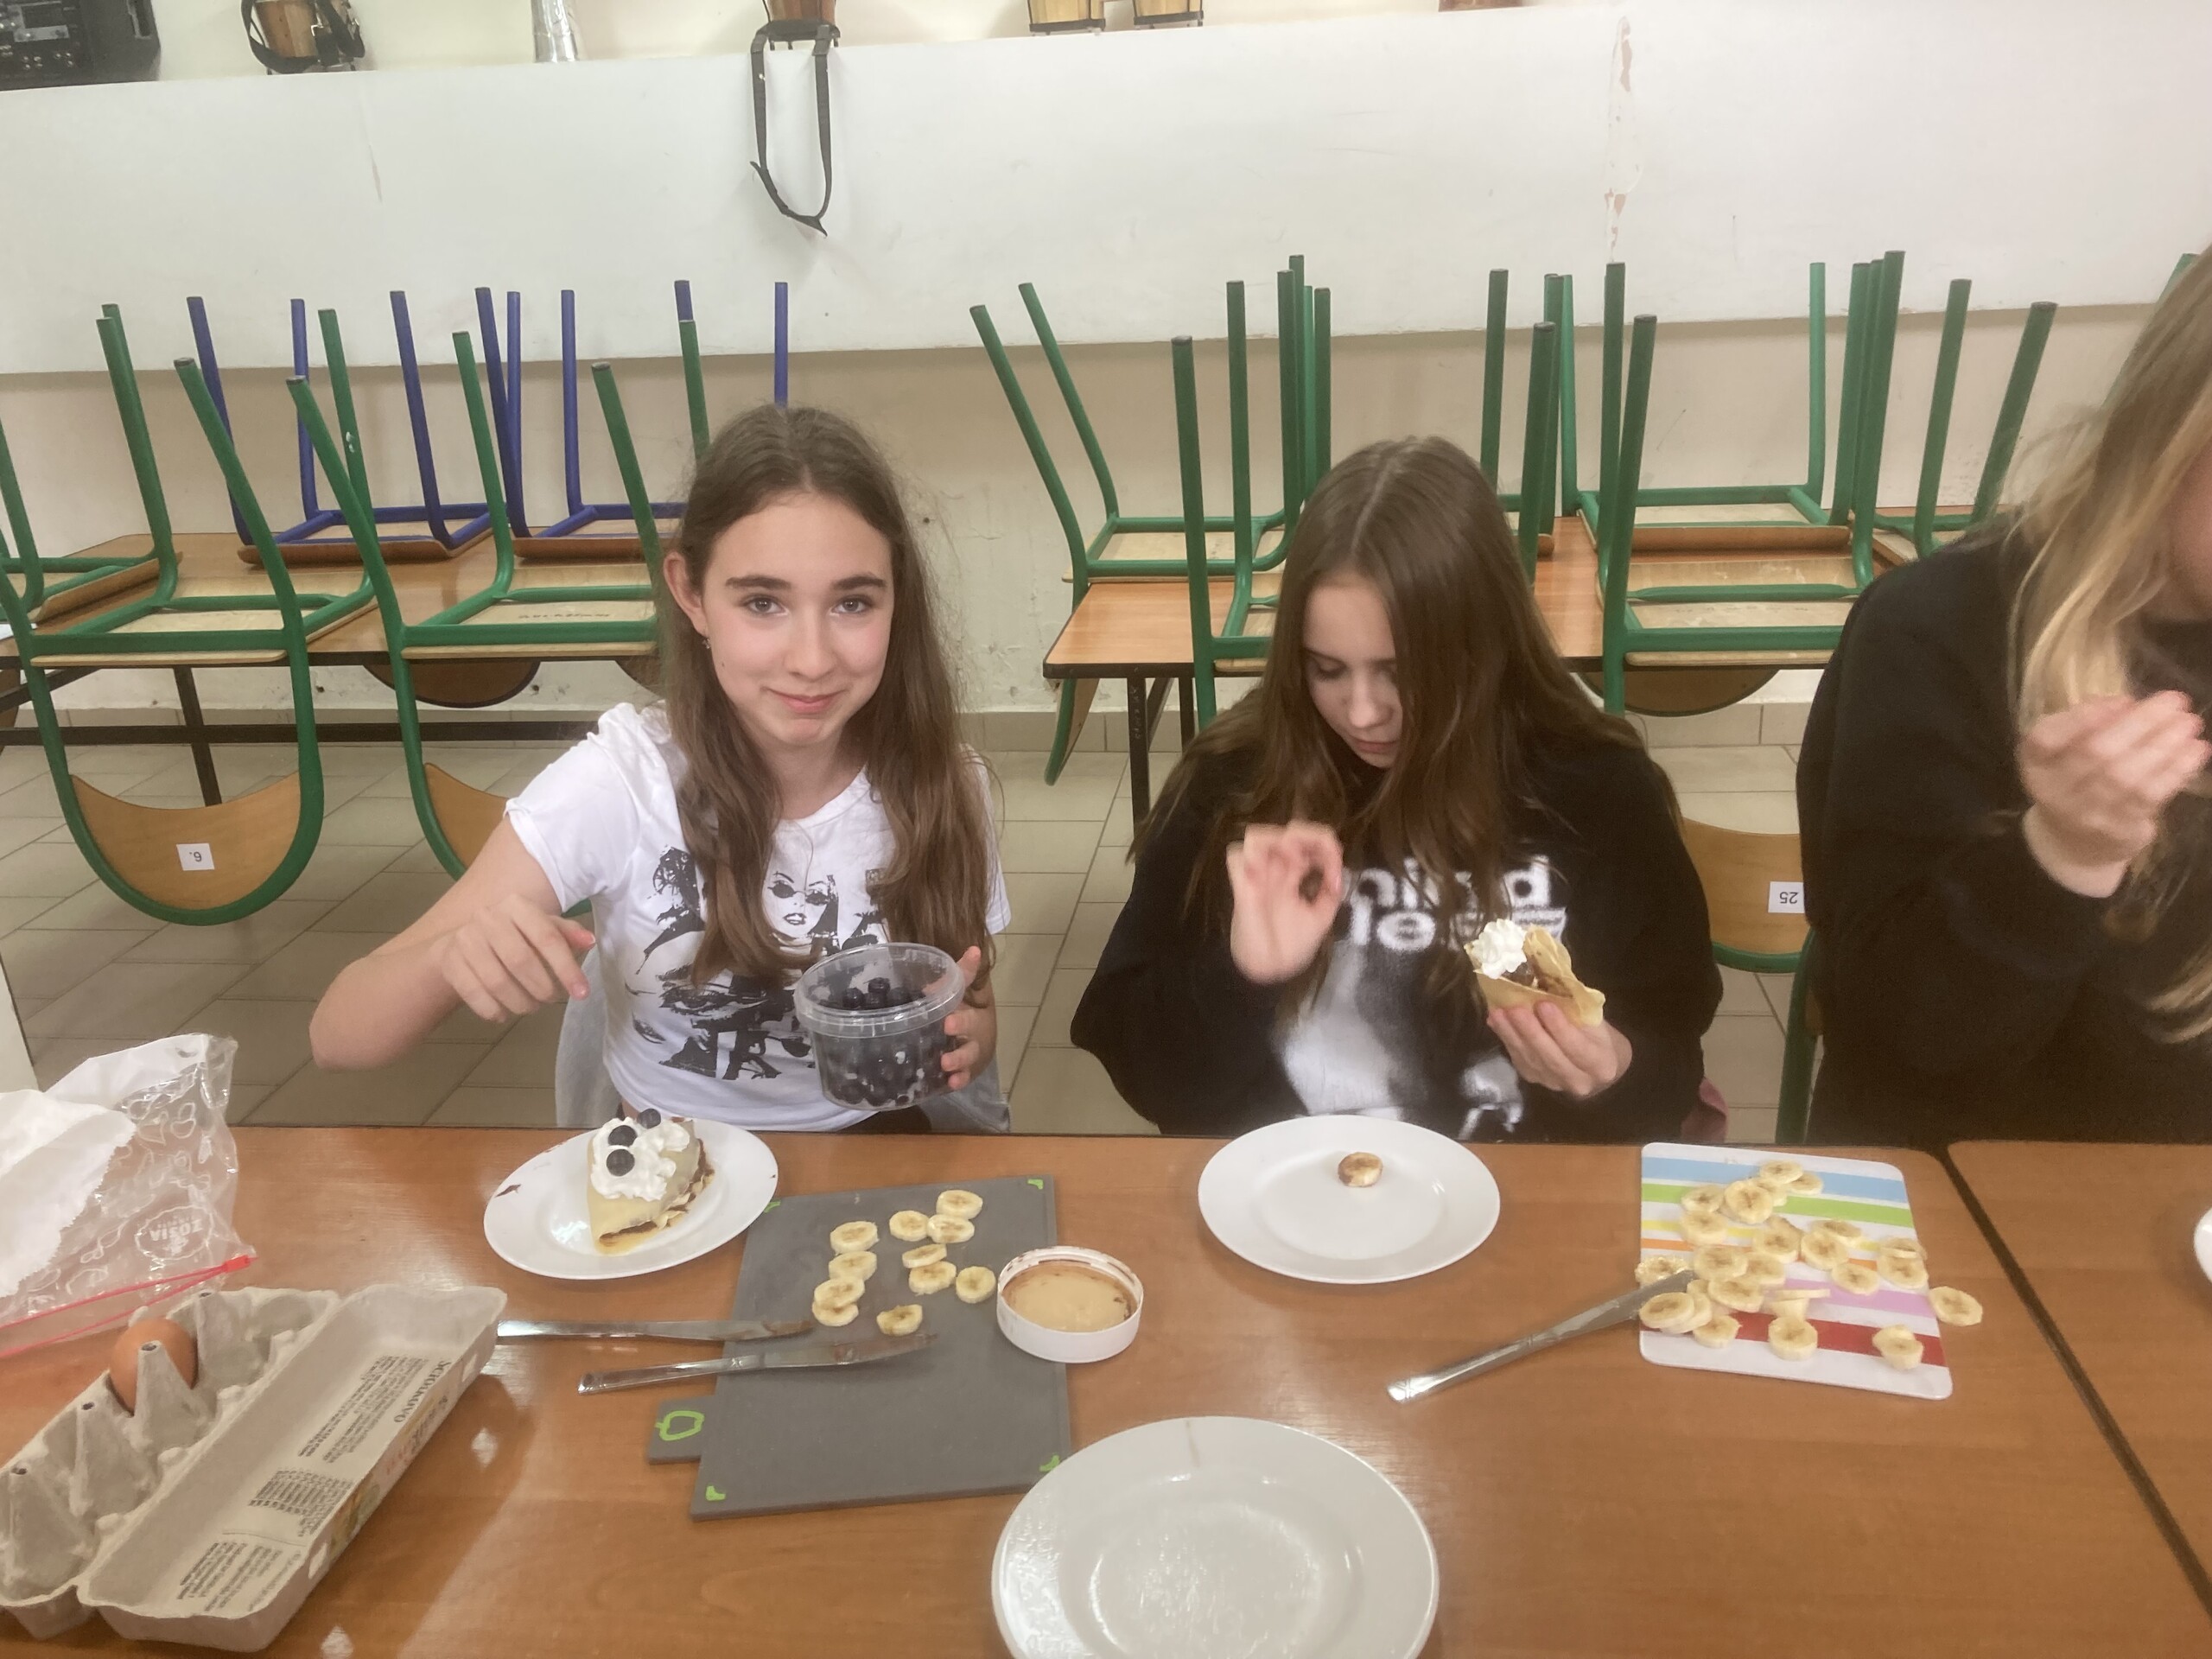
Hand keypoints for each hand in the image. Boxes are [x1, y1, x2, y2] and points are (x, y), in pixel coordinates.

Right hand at [434, 896, 593, 1021]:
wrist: (460, 942)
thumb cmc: (512, 935)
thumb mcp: (540, 928)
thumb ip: (565, 934)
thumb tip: (589, 941)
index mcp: (516, 905)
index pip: (547, 937)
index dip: (567, 968)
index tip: (582, 993)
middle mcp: (488, 917)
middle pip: (520, 960)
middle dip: (542, 988)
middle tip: (551, 1000)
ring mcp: (465, 939)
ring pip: (497, 981)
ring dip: (519, 1002)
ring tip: (531, 1008)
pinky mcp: (450, 961)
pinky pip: (474, 994)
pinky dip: (493, 1010)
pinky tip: (504, 1014)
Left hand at [941, 945, 996, 1090]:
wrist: (974, 1040)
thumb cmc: (964, 1012)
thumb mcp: (961, 992)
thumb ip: (958, 976)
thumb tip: (973, 950)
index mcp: (972, 1007)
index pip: (969, 1000)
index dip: (962, 1001)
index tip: (949, 1013)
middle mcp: (974, 1031)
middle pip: (971, 1028)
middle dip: (962, 1026)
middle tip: (947, 1026)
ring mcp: (970, 1053)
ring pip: (968, 1056)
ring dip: (958, 1059)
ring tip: (946, 1063)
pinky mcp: (963, 1071)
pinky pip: (963, 1077)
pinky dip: (958, 1080)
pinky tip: (950, 1083)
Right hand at [1226, 821, 1344, 983]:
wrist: (1272, 970)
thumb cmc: (1293, 946)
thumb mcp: (1321, 918)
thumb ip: (1330, 894)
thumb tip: (1339, 873)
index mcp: (1294, 874)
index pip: (1309, 841)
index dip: (1326, 847)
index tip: (1335, 872)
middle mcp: (1275, 870)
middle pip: (1286, 830)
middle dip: (1307, 835)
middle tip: (1316, 857)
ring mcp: (1257, 876)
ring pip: (1256, 835)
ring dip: (1277, 840)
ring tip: (1293, 861)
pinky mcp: (1242, 887)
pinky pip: (1235, 856)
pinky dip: (1250, 856)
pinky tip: (1267, 871)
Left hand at [1487, 1002, 1631, 1097]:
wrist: (1599, 1067)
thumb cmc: (1600, 1037)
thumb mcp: (1598, 1023)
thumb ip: (1578, 1010)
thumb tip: (1548, 983)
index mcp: (1601, 1064)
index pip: (1578, 1048)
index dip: (1560, 1027)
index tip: (1544, 1005)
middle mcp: (1578, 1081)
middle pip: (1550, 1057)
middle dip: (1530, 1031)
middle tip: (1515, 1008)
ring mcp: (1553, 1083)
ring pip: (1530, 1060)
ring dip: (1511, 1034)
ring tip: (1498, 1012)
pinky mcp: (1535, 1080)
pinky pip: (1518, 1060)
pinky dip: (1505, 1039)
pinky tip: (1495, 1021)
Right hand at [2018, 691, 2208, 896]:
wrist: (2073, 845)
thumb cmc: (2075, 782)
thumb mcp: (2066, 751)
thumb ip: (2087, 723)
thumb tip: (2127, 704)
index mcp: (2036, 763)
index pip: (2045, 737)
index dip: (2080, 718)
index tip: (2122, 700)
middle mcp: (2055, 790)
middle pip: (2096, 752)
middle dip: (2140, 722)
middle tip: (2175, 700)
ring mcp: (2086, 813)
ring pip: (2126, 775)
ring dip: (2164, 745)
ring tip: (2190, 723)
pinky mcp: (2118, 829)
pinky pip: (2149, 796)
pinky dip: (2176, 769)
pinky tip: (2195, 750)